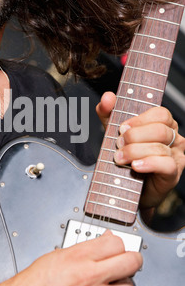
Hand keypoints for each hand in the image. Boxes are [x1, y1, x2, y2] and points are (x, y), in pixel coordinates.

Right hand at [0, 231, 141, 285]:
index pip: (116, 242)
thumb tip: (99, 244)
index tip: (118, 248)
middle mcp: (87, 276)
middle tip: (128, 264)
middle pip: (130, 262)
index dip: (120, 245)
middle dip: (132, 262)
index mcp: (76, 256)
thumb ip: (79, 250)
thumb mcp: (53, 257)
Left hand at [96, 92, 184, 209]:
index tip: (122, 128)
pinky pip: (166, 164)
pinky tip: (136, 166)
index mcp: (164, 125)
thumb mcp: (114, 133)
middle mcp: (174, 139)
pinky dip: (149, 163)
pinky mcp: (173, 174)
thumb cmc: (126, 159)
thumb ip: (109, 114)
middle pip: (160, 130)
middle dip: (134, 136)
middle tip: (118, 144)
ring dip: (135, 151)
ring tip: (120, 158)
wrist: (125, 189)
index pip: (161, 113)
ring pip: (160, 147)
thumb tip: (108, 96)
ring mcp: (176, 156)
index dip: (140, 119)